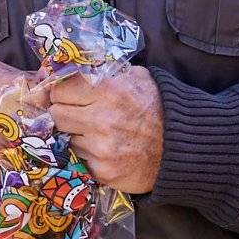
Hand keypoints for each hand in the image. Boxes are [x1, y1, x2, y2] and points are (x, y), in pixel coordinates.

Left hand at [49, 66, 166, 194]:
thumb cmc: (158, 108)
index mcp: (109, 90)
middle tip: (79, 114)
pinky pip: (80, 158)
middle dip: (64, 113)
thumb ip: (105, 71)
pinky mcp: (103, 170)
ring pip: (65, 138)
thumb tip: (71, 67)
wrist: (183, 147)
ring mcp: (102, 148)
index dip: (62, 92)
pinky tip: (105, 150)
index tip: (68, 96)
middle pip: (56, 114)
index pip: (59, 89)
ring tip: (98, 133)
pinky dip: (88, 154)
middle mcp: (102, 119)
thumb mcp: (136, 78)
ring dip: (76, 135)